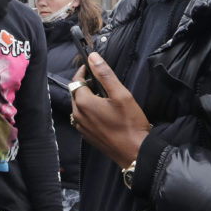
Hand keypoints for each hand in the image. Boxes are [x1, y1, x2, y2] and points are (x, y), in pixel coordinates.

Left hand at [70, 52, 150, 169]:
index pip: (76, 81)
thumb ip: (105, 75)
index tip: (90, 66)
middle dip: (85, 84)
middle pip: (76, 93)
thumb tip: (93, 58)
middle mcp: (78, 115)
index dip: (83, 72)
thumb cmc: (130, 124)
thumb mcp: (121, 94)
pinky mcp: (87, 135)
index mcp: (83, 103)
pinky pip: (83, 118)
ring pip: (79, 106)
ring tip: (104, 96)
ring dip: (87, 98)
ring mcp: (81, 127)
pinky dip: (89, 110)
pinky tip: (104, 112)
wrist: (134, 152)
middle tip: (100, 81)